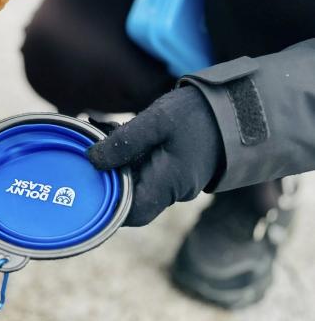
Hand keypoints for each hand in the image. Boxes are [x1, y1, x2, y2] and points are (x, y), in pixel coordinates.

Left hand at [87, 86, 224, 225]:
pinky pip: (143, 164)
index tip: (83, 182)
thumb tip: (91, 159)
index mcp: (169, 185)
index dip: (105, 205)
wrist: (238, 107)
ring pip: (132, 175)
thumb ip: (124, 141)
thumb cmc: (199, 115)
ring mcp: (174, 178)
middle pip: (127, 193)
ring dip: (112, 155)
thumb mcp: (157, 122)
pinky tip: (109, 126)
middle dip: (102, 170)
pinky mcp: (173, 165)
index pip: (131, 213)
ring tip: (95, 126)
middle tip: (86, 142)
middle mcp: (172, 189)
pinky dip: (125, 150)